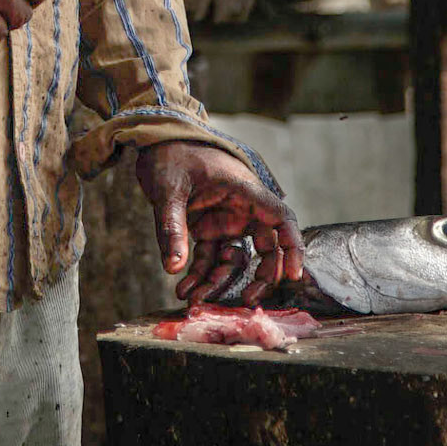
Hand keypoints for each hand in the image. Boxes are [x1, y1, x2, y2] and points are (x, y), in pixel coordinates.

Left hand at [135, 140, 303, 304]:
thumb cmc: (169, 155)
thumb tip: (174, 269)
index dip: (293, 247)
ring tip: (194, 300)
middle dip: (259, 277)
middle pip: (265, 248)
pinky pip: (210, 257)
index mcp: (244, 191)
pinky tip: (184, 289)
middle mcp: (242, 208)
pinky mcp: (208, 228)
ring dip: (218, 282)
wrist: (153, 142)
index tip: (294, 275)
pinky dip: (199, 275)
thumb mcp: (168, 190)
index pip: (281, 219)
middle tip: (245, 302)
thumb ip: (172, 228)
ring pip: (234, 259)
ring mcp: (226, 220)